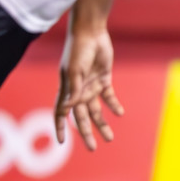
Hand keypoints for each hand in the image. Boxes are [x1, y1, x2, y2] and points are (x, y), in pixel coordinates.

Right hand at [55, 23, 123, 150]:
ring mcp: (91, 85)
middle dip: (86, 132)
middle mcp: (78, 90)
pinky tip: (119, 113)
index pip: (60, 112)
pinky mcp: (103, 78)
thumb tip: (68, 109)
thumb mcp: (75, 71)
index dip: (60, 126)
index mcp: (67, 89)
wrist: (91, 32)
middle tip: (93, 147)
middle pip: (81, 116)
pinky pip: (108, 96)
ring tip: (110, 138)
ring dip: (102, 123)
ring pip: (96, 110)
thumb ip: (73, 90)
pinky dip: (113, 105)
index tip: (61, 142)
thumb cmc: (78, 49)